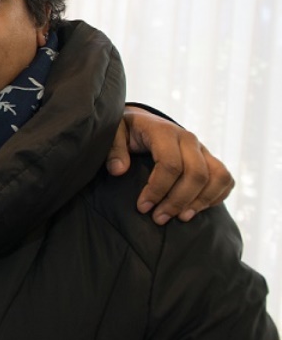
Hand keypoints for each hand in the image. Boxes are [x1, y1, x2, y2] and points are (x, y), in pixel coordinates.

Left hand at [106, 106, 233, 224]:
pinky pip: (225, 179)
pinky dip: (216, 197)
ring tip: (180, 218)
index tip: (142, 207)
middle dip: (178, 201)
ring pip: (217, 177)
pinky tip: (195, 209)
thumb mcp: (113, 132)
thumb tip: (118, 170)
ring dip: (200, 202)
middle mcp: (188, 138)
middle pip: (196, 174)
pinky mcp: (210, 159)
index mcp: (164, 131)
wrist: (141, 121)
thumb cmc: (126, 131)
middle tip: (159, 218)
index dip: (157, 189)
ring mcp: (202, 149)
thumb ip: (114, 149)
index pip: (170, 164)